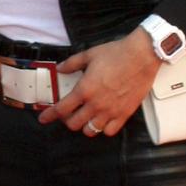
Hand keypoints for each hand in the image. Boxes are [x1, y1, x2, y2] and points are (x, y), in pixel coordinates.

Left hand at [38, 29, 159, 137]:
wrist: (141, 56)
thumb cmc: (117, 54)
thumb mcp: (89, 55)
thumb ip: (72, 63)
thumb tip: (60, 69)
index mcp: (85, 89)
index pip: (62, 109)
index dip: (49, 115)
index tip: (44, 118)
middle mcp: (96, 104)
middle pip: (74, 124)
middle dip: (67, 120)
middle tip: (68, 113)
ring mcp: (111, 111)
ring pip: (91, 131)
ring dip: (84, 126)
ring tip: (85, 118)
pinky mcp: (124, 114)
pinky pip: (109, 131)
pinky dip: (103, 129)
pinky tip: (102, 120)